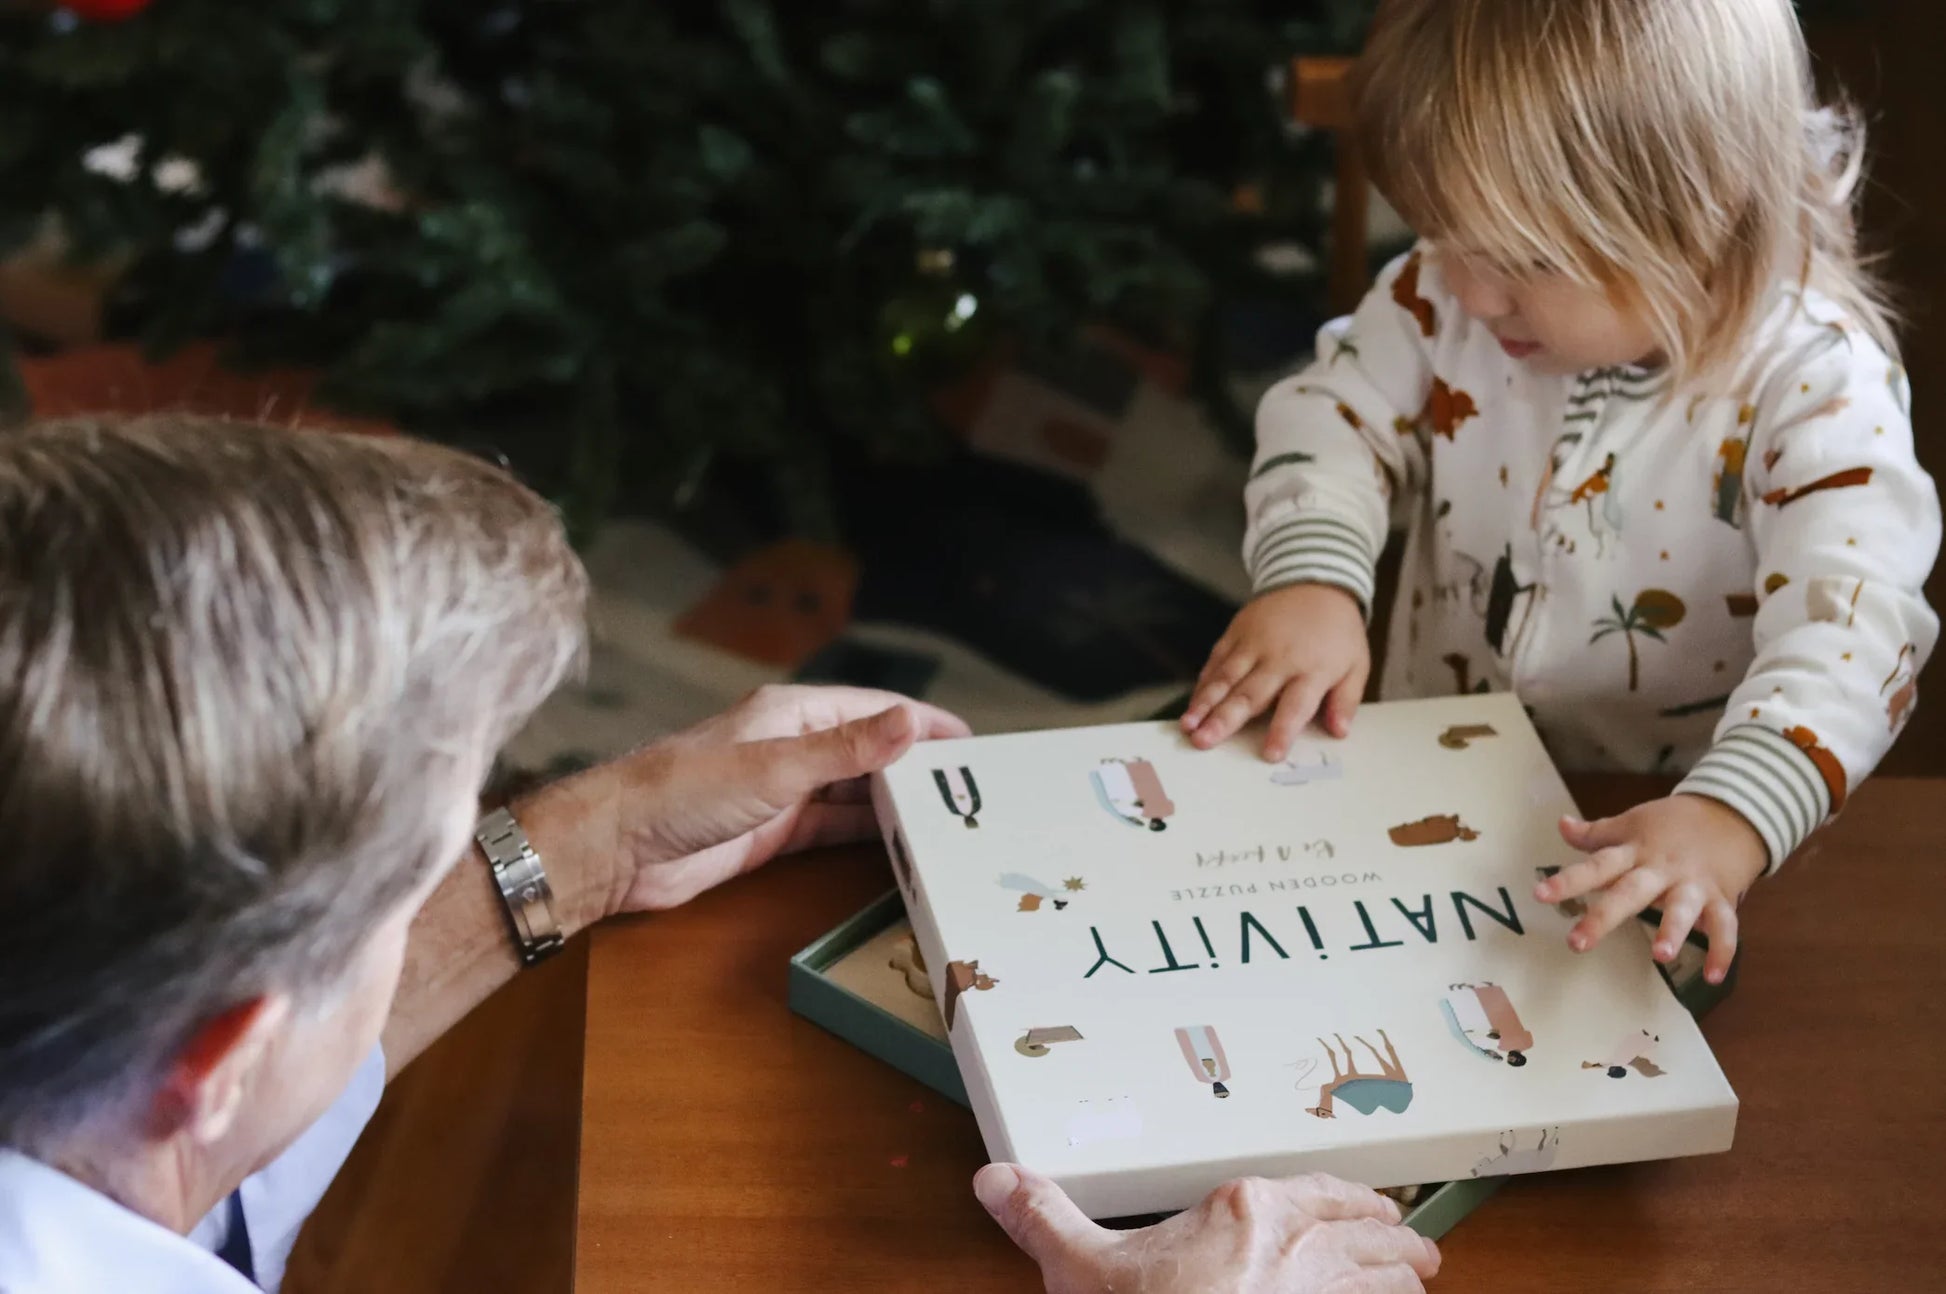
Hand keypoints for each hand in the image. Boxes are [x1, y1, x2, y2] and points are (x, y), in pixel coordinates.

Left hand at [599, 685, 969, 913]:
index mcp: (792, 713)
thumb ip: (846, 749)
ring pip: (853, 792)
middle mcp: (791, 746)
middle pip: (867, 751)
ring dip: (894, 802)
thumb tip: (910, 721)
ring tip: (945, 817)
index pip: (873, 710)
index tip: (967, 742)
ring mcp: (782, 791)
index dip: (921, 723)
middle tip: (968, 788)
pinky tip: (899, 843)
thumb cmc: (684, 790)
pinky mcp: (772, 832)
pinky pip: (833, 827)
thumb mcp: (776, 767)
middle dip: (914, 766)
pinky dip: (866, 832)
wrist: (618, 848)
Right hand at [975, 1164, 1439, 1293]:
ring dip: (1408, 1277)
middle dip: (1397, 1237)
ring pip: (1390, 1281)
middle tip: (1417, 1242)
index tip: (1371, 1205)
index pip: (1317, 1192)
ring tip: (1421, 1275)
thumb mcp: (1081, 1270)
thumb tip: (997, 1179)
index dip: (1352, 1199)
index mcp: (1245, 1212)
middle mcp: (1298, 1248)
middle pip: (1369, 1234)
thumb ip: (1045, 1216)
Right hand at [1183, 584, 1368, 760]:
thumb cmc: (1337, 632)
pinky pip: (1217, 660)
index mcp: (1312, 670)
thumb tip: (1339, 732)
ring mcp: (1254, 643)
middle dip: (1225, 720)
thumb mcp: (1357, 664)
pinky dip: (1203, 683)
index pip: (1296, 706)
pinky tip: (1192, 703)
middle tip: (1205, 742)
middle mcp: (1280, 658)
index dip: (1282, 731)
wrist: (1316, 582)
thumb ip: (1346, 700)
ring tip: (1188, 726)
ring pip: (1225, 678)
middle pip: (1250, 694)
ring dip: (1204, 704)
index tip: (1270, 754)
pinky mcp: (1237, 632)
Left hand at [1534, 794, 1766, 982]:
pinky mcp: (1722, 897)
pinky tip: (1712, 977)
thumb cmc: (1673, 823)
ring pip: (1682, 907)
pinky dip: (1723, 951)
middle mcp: (1661, 869)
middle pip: (1629, 892)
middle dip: (1604, 916)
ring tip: (1660, 955)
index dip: (1568, 879)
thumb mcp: (1633, 822)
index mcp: (1635, 851)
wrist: (1732, 812)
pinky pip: (1725, 926)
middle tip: (1577, 943)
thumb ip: (1597, 833)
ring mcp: (1693, 884)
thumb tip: (1562, 825)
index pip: (1596, 865)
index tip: (1540, 894)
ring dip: (1672, 930)